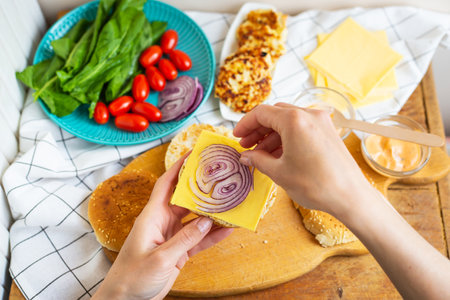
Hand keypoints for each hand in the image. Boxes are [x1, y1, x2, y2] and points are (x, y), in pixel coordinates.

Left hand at [93, 155, 232, 299]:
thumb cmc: (132, 277)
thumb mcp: (160, 258)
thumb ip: (184, 240)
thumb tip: (207, 222)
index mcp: (152, 216)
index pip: (166, 184)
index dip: (179, 167)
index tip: (194, 153)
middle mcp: (163, 222)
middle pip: (186, 199)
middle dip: (203, 188)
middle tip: (222, 177)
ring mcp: (172, 237)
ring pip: (196, 220)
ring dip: (212, 214)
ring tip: (232, 204)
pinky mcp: (178, 251)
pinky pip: (198, 240)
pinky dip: (212, 236)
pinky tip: (228, 231)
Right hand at [235, 103, 449, 299]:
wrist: (350, 196)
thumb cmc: (316, 184)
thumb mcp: (279, 172)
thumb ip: (258, 159)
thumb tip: (245, 156)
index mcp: (294, 120)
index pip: (261, 113)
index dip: (245, 124)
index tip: (236, 136)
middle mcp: (309, 115)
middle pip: (275, 114)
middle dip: (258, 129)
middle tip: (247, 146)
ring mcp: (321, 122)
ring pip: (288, 121)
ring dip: (272, 135)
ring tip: (261, 154)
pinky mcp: (328, 131)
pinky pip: (302, 128)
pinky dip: (287, 138)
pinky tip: (278, 154)